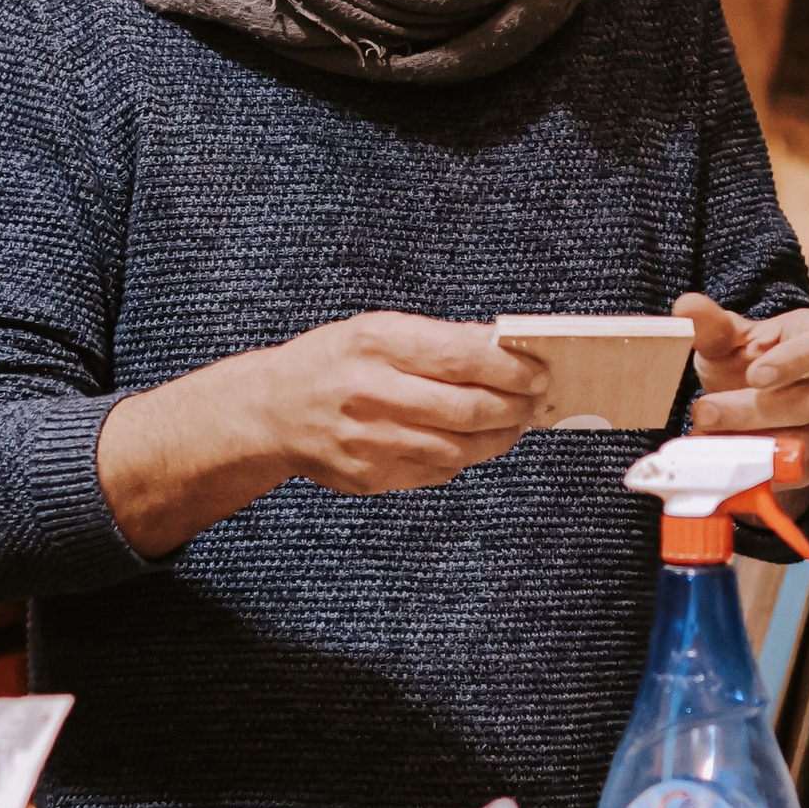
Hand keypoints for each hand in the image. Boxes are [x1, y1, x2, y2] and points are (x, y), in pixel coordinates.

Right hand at [97, 313, 548, 555]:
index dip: (511, 368)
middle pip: (468, 409)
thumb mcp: (378, 331)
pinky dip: (464, 458)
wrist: (269, 412)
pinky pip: (436, 472)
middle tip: (538, 401)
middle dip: (515, 406)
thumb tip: (503, 344)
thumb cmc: (334, 362)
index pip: (463, 358)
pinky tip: (473, 443)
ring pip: (459, 448)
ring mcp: (369, 441)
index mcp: (376, 344)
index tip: (539, 370)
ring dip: (498, 438)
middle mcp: (370, 393)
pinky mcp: (370, 477)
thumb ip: (439, 338)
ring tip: (515, 423)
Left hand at [678, 291, 808, 490]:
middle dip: (750, 411)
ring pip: (802, 442)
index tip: (753, 375)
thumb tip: (685, 306)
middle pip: (807, 402)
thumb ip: (710, 325)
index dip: (792, 361)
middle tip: (704, 412)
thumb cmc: (746, 360)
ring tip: (706, 441)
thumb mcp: (727, 339)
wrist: (756, 397)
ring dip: (750, 446)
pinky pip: (798, 472)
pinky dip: (760, 473)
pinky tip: (727, 465)